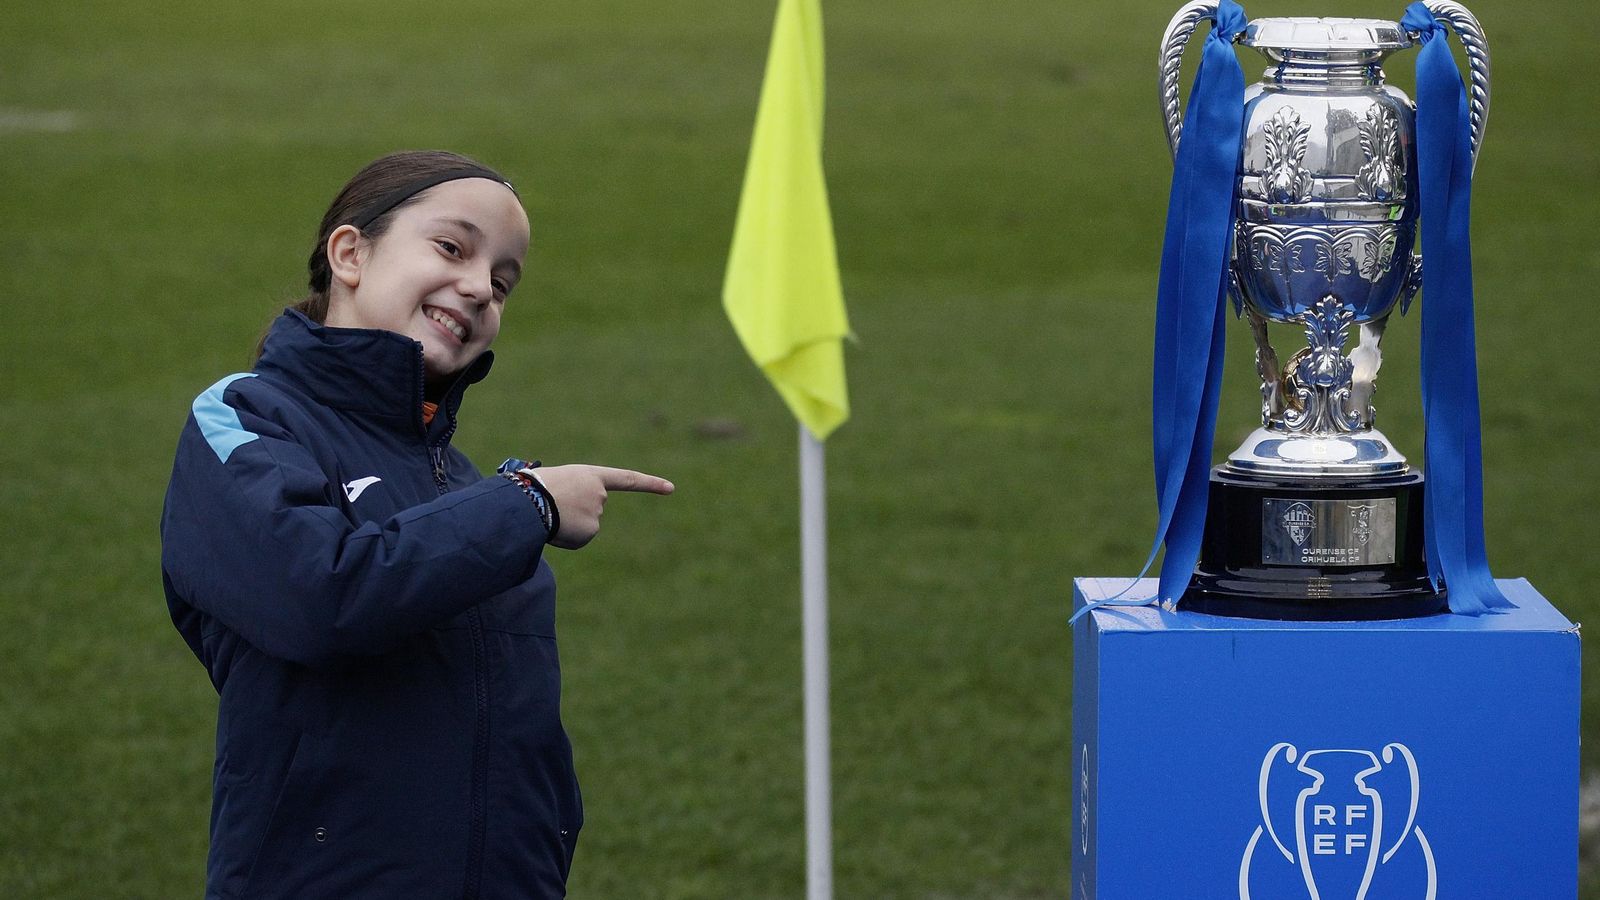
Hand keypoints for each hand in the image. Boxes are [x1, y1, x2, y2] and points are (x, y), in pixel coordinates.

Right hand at [532, 465, 673, 549]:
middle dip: (575, 512)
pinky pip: (578, 538)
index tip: (671, 488)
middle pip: (593, 509)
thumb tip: (569, 514)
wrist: (528, 499)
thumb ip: (574, 493)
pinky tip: (554, 528)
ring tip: (550, 514)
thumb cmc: (534, 487)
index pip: (627, 479)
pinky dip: (566, 537)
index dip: (650, 483)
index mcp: (592, 476)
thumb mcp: (557, 481)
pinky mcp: (590, 531)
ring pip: (584, 526)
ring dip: (568, 525)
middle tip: (553, 505)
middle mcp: (601, 494)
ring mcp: (597, 513)